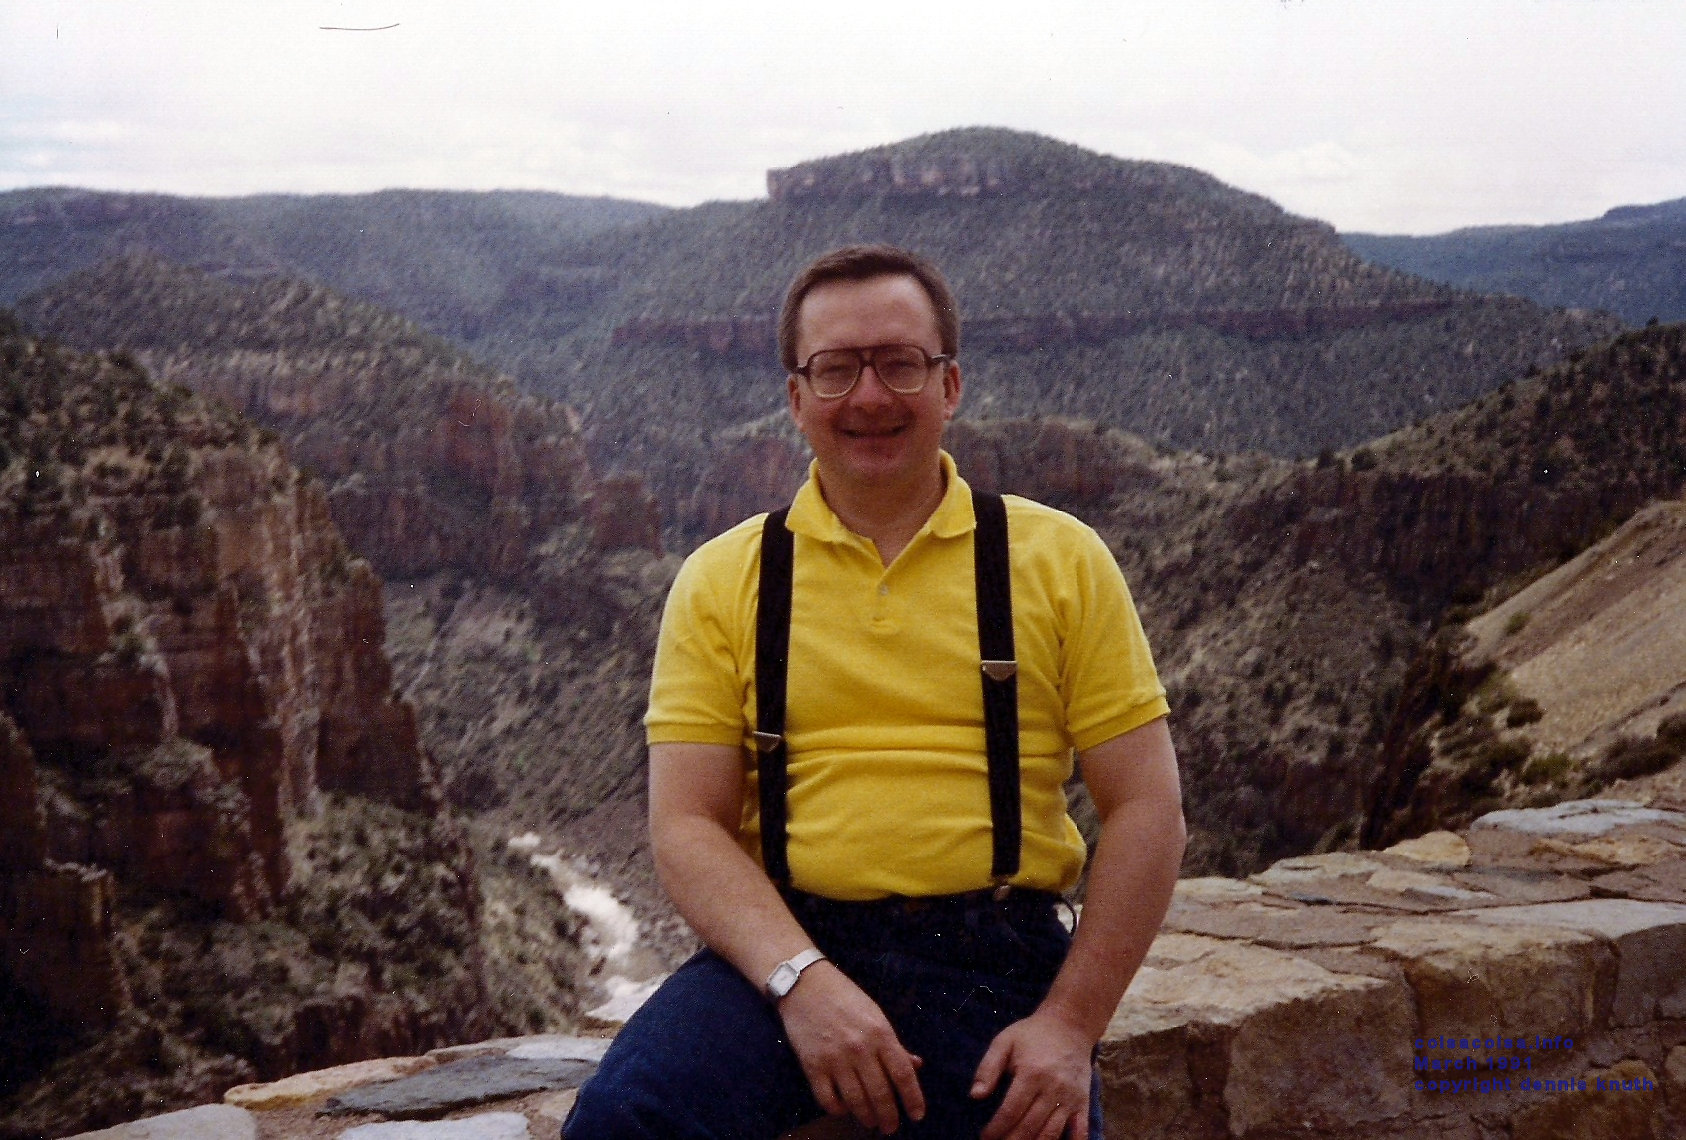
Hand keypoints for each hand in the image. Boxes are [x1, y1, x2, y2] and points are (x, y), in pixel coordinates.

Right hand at [778, 962, 925, 1133]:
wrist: (805, 985)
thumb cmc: (844, 997)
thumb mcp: (875, 1015)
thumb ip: (894, 1043)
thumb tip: (916, 1065)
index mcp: (880, 1033)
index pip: (903, 1074)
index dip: (913, 1099)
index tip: (917, 1115)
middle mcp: (860, 1049)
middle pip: (881, 1093)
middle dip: (889, 1117)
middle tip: (890, 1128)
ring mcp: (835, 1059)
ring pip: (856, 1101)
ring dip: (866, 1117)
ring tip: (871, 1123)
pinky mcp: (813, 1066)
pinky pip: (828, 1099)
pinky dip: (838, 1110)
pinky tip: (844, 1109)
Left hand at [972, 1010, 1094, 1139]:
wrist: (1070, 1025)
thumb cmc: (1032, 1034)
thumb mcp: (1004, 1042)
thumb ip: (988, 1068)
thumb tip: (975, 1096)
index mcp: (1031, 1073)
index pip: (1011, 1111)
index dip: (996, 1129)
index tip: (985, 1137)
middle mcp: (1053, 1088)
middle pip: (1029, 1127)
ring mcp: (1070, 1098)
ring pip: (1051, 1134)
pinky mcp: (1083, 1102)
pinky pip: (1081, 1131)